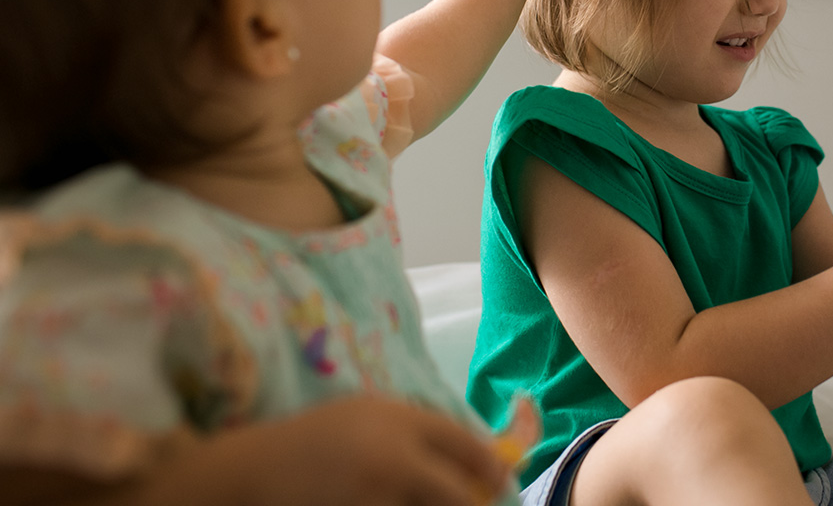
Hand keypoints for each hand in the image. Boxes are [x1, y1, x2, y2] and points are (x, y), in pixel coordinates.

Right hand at [239, 396, 512, 505]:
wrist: (248, 475)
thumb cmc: (309, 442)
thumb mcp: (364, 416)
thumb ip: (412, 432)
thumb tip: (469, 458)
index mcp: (397, 420)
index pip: (463, 442)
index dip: (491, 465)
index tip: (502, 480)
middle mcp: (393, 457)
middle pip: (459, 493)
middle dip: (472, 503)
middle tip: (475, 505)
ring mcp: (376, 496)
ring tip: (410, 498)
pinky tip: (380, 502)